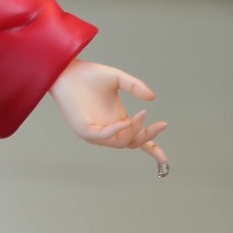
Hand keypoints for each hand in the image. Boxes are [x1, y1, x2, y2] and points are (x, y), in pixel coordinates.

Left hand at [49, 59, 168, 174]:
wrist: (68, 72)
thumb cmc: (90, 76)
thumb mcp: (119, 79)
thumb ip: (136, 87)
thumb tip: (152, 98)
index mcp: (119, 120)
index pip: (137, 139)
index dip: (152, 150)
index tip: (165, 161)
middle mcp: (109, 129)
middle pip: (132, 143)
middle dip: (148, 136)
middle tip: (161, 124)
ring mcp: (96, 133)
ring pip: (120, 142)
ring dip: (134, 131)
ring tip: (140, 115)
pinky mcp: (84, 131)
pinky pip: (103, 136)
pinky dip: (116, 130)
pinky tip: (125, 121)